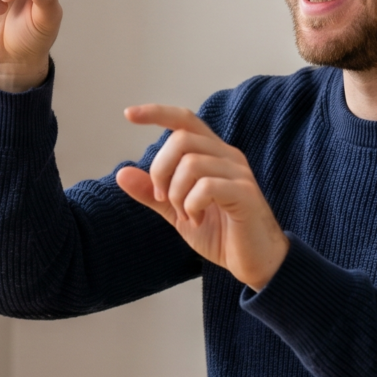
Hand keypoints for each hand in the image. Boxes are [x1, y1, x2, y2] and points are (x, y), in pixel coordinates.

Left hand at [115, 105, 289, 290]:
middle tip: (164, 199)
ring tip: (185, 215)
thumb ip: (153, 193)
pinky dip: (192, 205)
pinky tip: (198, 220)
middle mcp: (227, 156)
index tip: (128, 114)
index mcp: (212, 154)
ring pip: (191, 163)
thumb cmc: (221, 234)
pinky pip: (206, 186)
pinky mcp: (245, 194)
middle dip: (160, 170)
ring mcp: (239, 173)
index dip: (157, 113)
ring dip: (176, 194)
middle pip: (181, 138)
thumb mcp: (178, 212)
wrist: (254, 263)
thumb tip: (121, 173)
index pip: (184, 120)